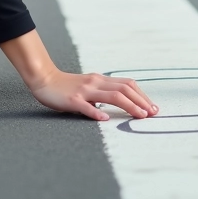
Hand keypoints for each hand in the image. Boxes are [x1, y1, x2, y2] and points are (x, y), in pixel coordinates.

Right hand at [28, 70, 159, 121]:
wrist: (44, 79)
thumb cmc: (67, 86)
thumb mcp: (89, 86)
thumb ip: (102, 92)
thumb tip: (120, 103)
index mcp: (100, 80)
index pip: (127, 84)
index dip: (142, 95)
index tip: (152, 107)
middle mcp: (96, 83)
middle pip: (124, 89)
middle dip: (141, 101)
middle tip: (152, 113)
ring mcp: (85, 90)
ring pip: (112, 96)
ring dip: (129, 106)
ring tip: (140, 115)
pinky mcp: (73, 99)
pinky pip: (86, 106)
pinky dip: (97, 112)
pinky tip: (105, 119)